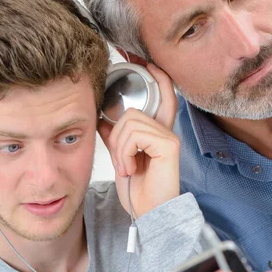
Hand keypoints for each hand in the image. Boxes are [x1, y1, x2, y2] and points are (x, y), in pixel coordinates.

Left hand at [98, 64, 179, 217]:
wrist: (148, 213)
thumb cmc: (138, 190)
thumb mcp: (121, 158)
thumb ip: (115, 137)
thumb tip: (101, 119)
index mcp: (156, 132)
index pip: (160, 93)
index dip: (153, 74)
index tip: (140, 58)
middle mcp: (166, 131)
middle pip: (132, 112)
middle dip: (116, 136)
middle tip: (121, 161)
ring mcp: (169, 137)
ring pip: (130, 123)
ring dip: (120, 149)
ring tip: (126, 168)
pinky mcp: (169, 145)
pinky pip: (136, 135)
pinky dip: (126, 154)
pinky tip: (132, 169)